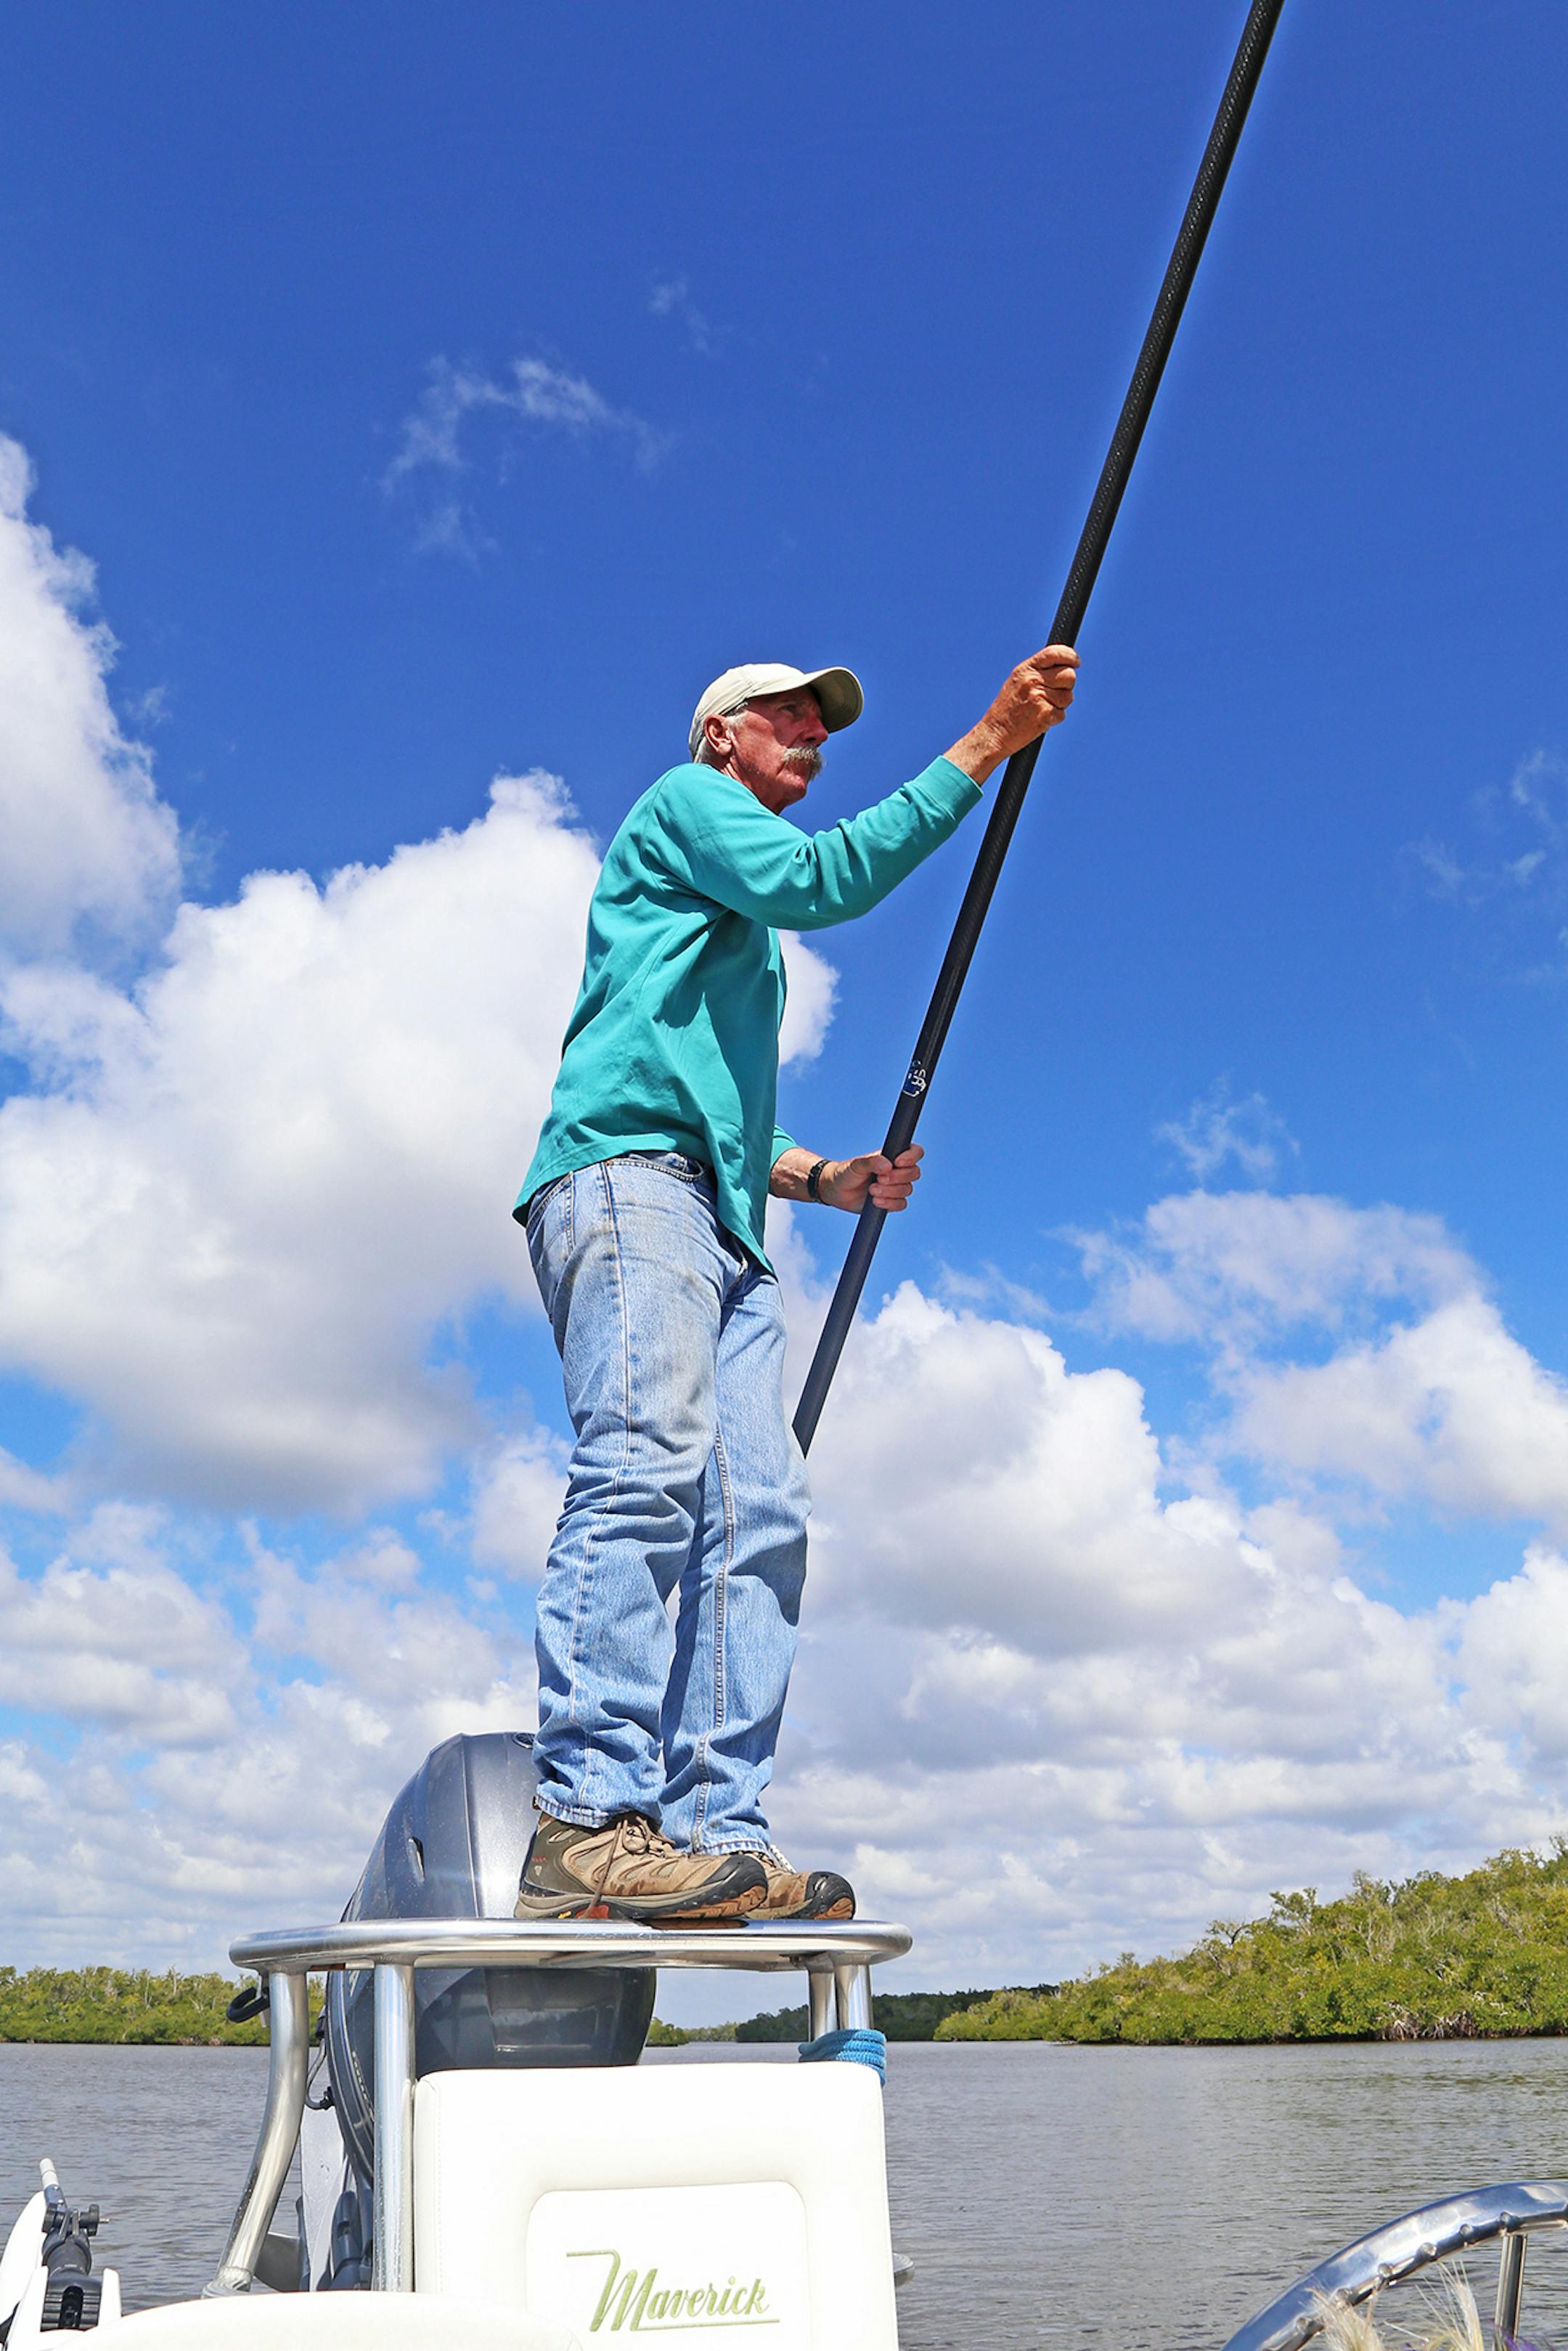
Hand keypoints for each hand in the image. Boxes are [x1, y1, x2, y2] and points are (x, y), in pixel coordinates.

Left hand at [822, 1145, 922, 1212]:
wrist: (837, 1191)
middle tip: (879, 1179)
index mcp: (893, 1156)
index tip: (897, 1162)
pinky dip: (889, 1203)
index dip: (911, 1157)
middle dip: (898, 1177)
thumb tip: (888, 1165)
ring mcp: (895, 1187)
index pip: (915, 1152)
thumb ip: (871, 1162)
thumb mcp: (856, 1165)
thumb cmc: (846, 1172)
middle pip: (914, 1173)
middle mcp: (897, 1171)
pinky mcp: (891, 1202)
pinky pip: (901, 1204)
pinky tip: (875, 1202)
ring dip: (890, 1191)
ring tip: (872, 1191)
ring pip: (907, 1190)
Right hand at [945, 645, 1078, 783]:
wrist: (995, 733)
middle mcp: (1033, 680)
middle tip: (1055, 693)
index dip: (1070, 656)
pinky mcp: (1044, 715)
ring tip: (1043, 708)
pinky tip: (1040, 719)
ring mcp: (1039, 697)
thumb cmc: (1007, 708)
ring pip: (1068, 696)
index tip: (1076, 662)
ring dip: (1061, 704)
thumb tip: (1066, 665)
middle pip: (1069, 675)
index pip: (1055, 653)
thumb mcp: (1018, 681)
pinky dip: (1054, 719)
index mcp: (1026, 668)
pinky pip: (1062, 714)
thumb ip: (1038, 671)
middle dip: (1067, 685)